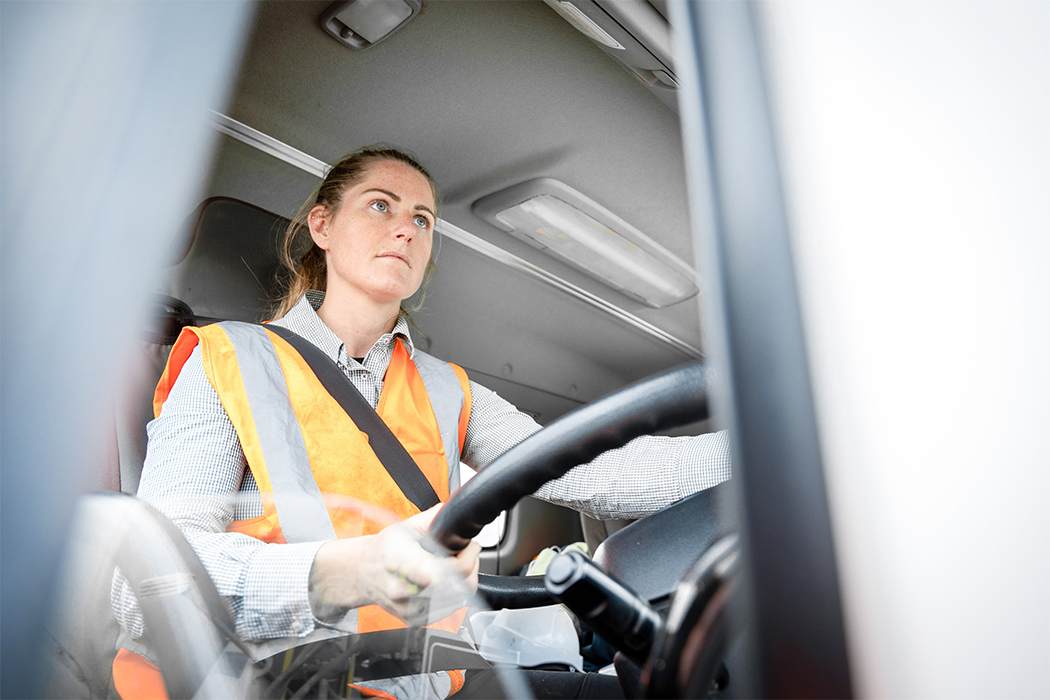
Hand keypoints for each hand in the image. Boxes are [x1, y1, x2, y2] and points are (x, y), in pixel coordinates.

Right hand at [308, 504, 481, 620]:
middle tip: (465, 551)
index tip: (468, 546)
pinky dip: (456, 594)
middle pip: (458, 584)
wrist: (361, 573)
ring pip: (459, 598)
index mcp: (403, 562)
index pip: (439, 573)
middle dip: (470, 564)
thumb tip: (452, 510)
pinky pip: (451, 610)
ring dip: (465, 580)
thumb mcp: (406, 526)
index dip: (464, 559)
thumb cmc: (384, 550)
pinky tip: (447, 581)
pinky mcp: (416, 620)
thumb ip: (433, 518)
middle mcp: (405, 591)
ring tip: (454, 565)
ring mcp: (411, 609)